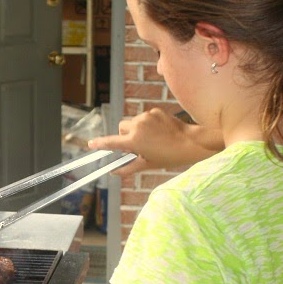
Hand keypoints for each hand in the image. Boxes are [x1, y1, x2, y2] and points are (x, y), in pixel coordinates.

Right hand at [88, 108, 222, 173]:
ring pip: (133, 122)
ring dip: (136, 130)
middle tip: (136, 146)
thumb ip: (128, 168)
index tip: (91, 144)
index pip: (111, 142)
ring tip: (152, 140)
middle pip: (121, 128)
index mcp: (134, 140)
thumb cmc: (170, 157)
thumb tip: (115, 172)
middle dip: (124, 136)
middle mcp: (137, 125)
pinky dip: (148, 124)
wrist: (191, 142)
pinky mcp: (155, 111)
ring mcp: (147, 116)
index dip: (100, 143)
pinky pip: (145, 117)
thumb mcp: (148, 164)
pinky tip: (160, 132)